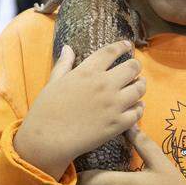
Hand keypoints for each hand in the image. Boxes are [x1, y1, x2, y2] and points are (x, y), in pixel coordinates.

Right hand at [14, 41, 144, 178]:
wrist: (47, 139)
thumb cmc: (46, 110)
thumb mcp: (53, 82)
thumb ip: (64, 64)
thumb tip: (68, 48)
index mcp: (87, 71)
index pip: (111, 52)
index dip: (122, 46)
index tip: (127, 45)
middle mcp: (105, 84)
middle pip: (132, 67)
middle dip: (135, 66)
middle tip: (133, 70)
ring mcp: (114, 104)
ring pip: (139, 89)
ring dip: (139, 86)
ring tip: (137, 87)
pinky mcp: (118, 124)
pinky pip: (138, 112)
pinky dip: (138, 108)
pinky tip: (135, 107)